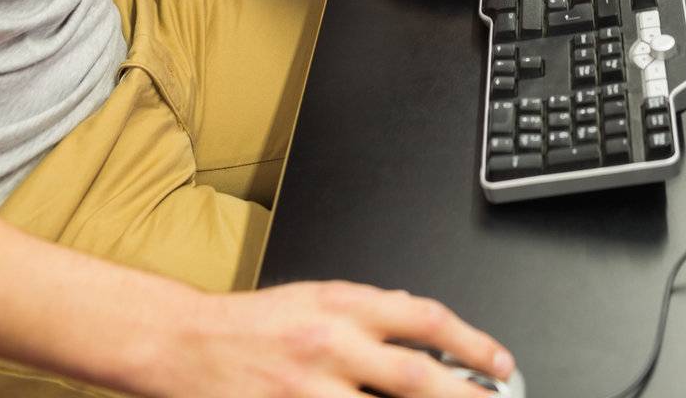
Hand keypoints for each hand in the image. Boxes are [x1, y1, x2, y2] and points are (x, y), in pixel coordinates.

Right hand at [167, 280, 516, 397]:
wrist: (184, 342)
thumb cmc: (253, 322)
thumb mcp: (316, 297)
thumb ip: (367, 313)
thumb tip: (420, 325)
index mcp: (343, 304)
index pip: (423, 319)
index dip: (471, 341)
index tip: (501, 363)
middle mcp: (332, 345)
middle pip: (416, 377)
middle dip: (464, 395)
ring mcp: (309, 390)